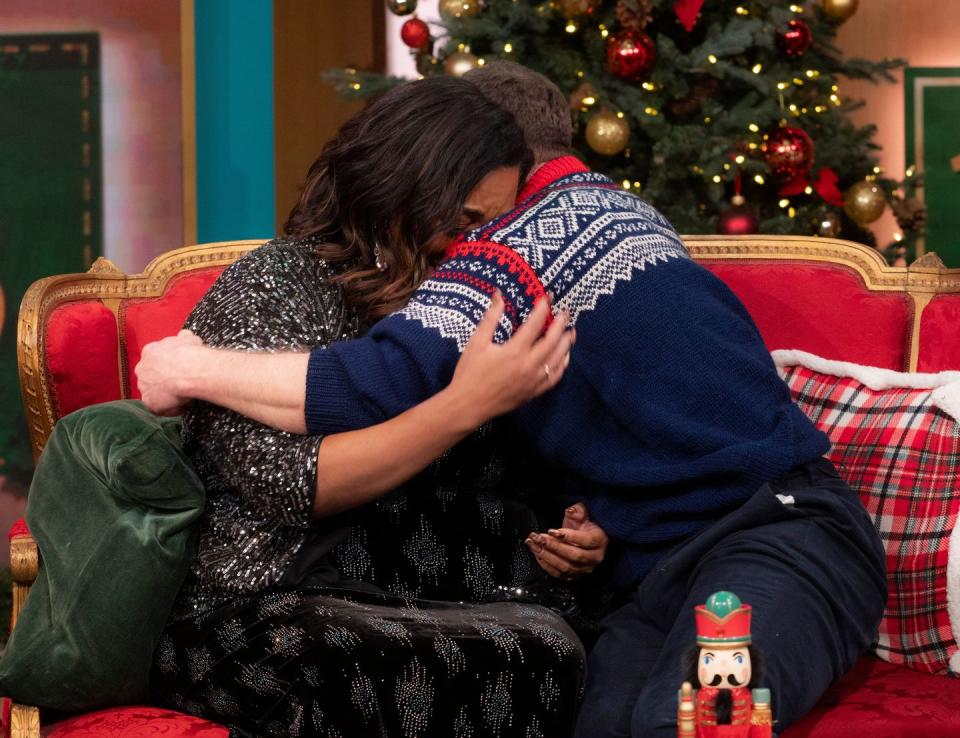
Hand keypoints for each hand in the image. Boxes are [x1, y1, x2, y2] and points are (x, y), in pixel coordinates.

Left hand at [135, 329, 203, 415]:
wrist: (190, 370)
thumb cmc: (190, 353)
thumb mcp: (189, 338)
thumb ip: (183, 337)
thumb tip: (184, 335)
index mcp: (150, 351)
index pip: (155, 359)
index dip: (166, 364)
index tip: (177, 368)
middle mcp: (142, 368)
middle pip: (150, 376)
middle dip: (162, 379)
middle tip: (179, 382)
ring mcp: (144, 386)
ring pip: (154, 392)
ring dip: (165, 394)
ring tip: (182, 395)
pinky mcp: (149, 403)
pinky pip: (160, 408)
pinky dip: (171, 408)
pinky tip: (183, 405)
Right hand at [449, 292, 573, 426]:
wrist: (469, 405)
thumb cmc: (470, 373)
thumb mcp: (477, 342)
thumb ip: (490, 318)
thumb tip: (498, 295)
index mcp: (515, 351)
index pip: (535, 324)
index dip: (544, 308)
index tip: (548, 297)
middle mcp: (529, 365)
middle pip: (553, 341)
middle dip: (561, 324)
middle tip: (565, 313)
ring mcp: (534, 380)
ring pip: (558, 359)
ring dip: (566, 344)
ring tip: (570, 332)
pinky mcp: (534, 392)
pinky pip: (555, 377)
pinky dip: (562, 365)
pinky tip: (564, 357)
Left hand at [526, 502, 607, 578]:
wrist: (583, 540)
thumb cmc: (582, 525)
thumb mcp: (582, 513)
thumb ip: (577, 511)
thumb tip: (570, 511)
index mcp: (600, 540)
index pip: (586, 541)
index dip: (569, 536)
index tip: (551, 530)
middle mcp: (595, 558)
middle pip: (574, 555)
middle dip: (554, 546)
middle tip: (538, 537)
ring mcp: (585, 569)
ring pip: (565, 566)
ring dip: (547, 555)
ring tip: (533, 544)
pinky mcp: (574, 577)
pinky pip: (558, 574)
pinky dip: (546, 564)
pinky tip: (536, 553)